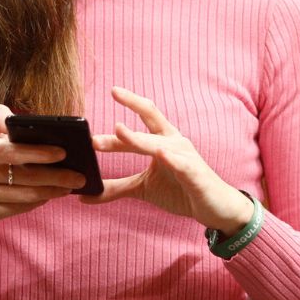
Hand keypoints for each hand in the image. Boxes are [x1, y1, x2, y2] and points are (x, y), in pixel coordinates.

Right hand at [0, 104, 86, 222]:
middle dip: (54, 176)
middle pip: (21, 176)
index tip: (63, 152)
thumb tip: (18, 119)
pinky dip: (37, 203)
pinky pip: (16, 209)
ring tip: (71, 185)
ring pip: (22, 195)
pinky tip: (51, 195)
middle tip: (79, 176)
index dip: (37, 152)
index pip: (10, 150)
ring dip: (50, 191)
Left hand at [85, 87, 254, 234]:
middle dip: (129, 115)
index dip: (131, 101)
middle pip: (151, 121)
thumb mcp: (143, 188)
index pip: (146, 114)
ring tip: (118, 131)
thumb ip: (116, 187)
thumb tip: (85, 194)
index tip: (113, 91)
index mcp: (163, 140)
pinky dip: (172, 160)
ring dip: (137, 139)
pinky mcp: (195, 175)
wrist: (215, 208)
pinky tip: (161, 155)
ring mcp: (186, 157)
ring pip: (159, 144)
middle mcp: (174, 142)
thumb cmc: (180, 190)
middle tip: (103, 117)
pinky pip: (182, 165)